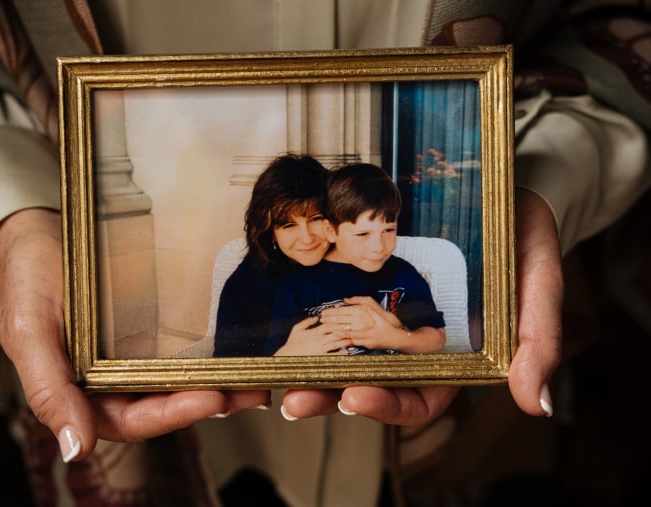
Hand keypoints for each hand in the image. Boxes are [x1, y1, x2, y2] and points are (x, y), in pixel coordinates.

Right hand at [0, 208, 269, 460]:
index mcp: (83, 394)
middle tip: (251, 391)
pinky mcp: (150, 331)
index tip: (211, 399)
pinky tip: (240, 346)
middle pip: (167, 405)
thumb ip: (48, 390)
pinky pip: (183, 348)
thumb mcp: (28, 330)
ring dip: (221, 382)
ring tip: (258, 375)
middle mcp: (113, 382)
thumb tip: (75, 450)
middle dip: (212, 402)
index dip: (172, 416)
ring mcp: (134, 356)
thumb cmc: (27, 279)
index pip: (133, 420)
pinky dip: (211, 352)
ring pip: (180, 381)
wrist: (39, 233)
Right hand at [274, 316, 349, 355]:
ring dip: (345, 341)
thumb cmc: (292, 342)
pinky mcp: (321, 357)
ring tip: (353, 339)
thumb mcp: (297, 329)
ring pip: (336, 343)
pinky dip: (340, 353)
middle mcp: (319, 340)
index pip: (328, 325)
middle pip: (335, 333)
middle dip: (345, 330)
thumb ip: (307, 322)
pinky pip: (333, 355)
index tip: (345, 320)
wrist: (288, 357)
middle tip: (354, 328)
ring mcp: (321, 349)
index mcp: (314, 332)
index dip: (337, 322)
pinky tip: (346, 352)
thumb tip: (316, 317)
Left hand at [281, 190, 562, 424]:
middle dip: (331, 395)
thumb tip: (534, 404)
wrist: (497, 193)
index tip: (356, 397)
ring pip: (346, 353)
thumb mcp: (538, 286)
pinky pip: (340, 309)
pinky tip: (289, 324)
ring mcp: (389, 316)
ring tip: (280, 371)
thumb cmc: (522, 241)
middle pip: (370, 383)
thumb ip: (537, 341)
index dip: (387, 406)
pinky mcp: (371, 287)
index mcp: (455, 358)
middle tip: (296, 400)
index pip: (419, 398)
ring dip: (313, 366)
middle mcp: (416, 344)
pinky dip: (316, 321)